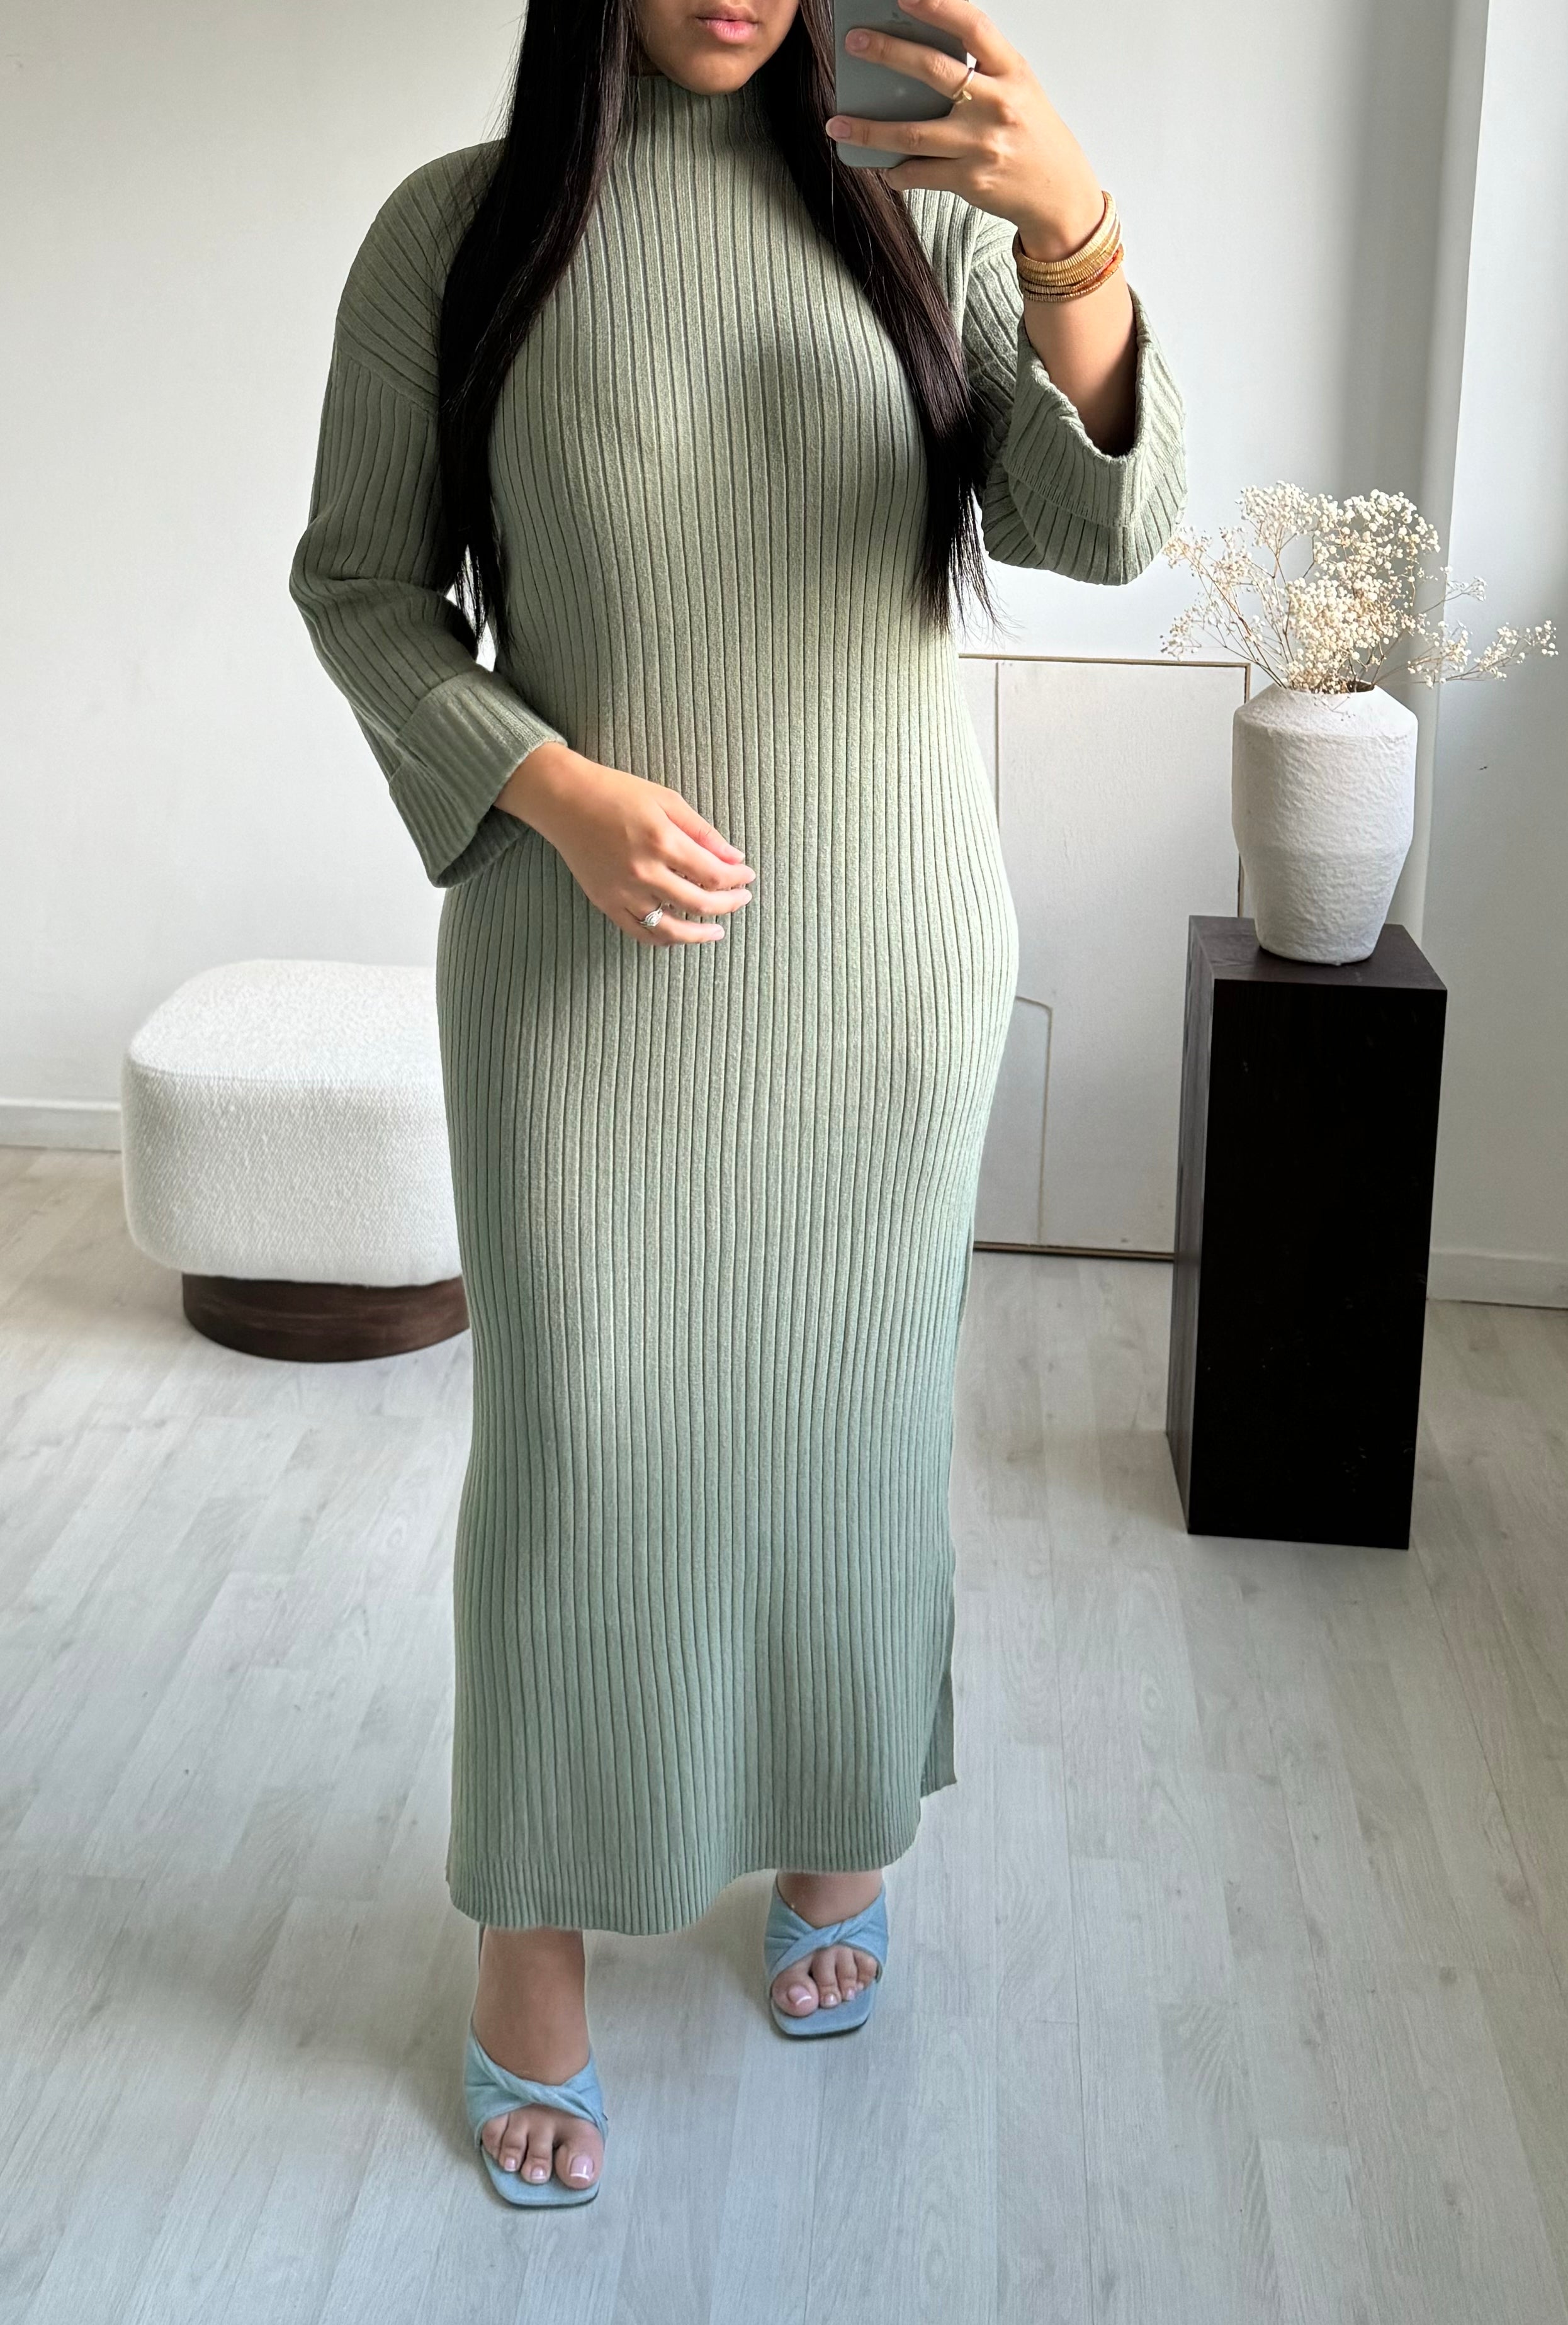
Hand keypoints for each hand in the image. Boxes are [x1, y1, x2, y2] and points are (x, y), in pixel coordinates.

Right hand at [496, 742, 755, 947]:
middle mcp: (644, 871)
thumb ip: (702, 832)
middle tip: (741, 899)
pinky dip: (663, 939)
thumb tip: (735, 857)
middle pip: (699, 904)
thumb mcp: (667, 801)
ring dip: (698, 934)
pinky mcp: (606, 902)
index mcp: (663, 841)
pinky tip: (678, 935)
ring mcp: (623, 891)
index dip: (737, 879)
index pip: (714, 874)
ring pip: (670, 929)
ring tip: (716, 931)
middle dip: (728, 904)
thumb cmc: (616, 793)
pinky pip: (640, 932)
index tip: (746, 875)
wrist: (565, 800)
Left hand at [828, 0, 1103, 261]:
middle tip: (855, 43)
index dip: (938, 7)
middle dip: (888, 53)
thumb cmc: (1032, 135)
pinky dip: (896, 171)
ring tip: (838, 124)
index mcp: (1012, 72)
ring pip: (913, 133)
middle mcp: (998, 104)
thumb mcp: (1017, 88)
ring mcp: (982, 144)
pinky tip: (882, 168)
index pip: (973, 27)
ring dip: (870, 130)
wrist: (1058, 194)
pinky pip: (920, 173)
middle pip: (933, 71)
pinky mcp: (970, 180)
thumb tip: (923, 50)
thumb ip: (981, 68)